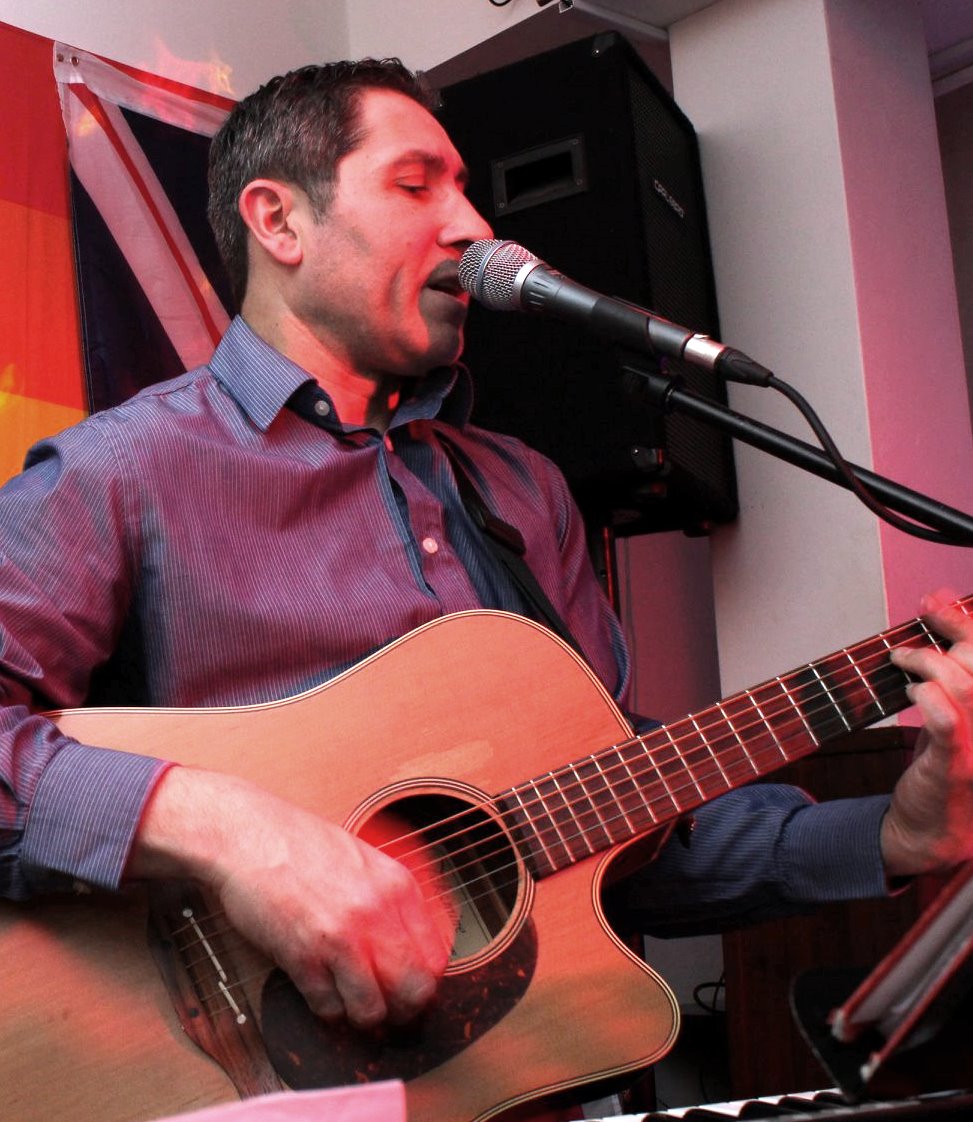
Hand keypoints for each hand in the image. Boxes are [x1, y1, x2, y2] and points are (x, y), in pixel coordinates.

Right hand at [131, 768, 453, 1027]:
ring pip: (371, 1009)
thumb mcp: (365, 859)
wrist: (248, 833)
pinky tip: (322, 993)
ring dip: (362, 1016)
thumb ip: (391, 898)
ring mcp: (338, 935)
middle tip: (389, 1011)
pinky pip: (327, 1006)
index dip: (426, 984)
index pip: (437, 958)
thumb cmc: (300, 843)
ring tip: (352, 1006)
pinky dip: (326, 1010)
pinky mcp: (300, 954)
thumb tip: (412, 944)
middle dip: (403, 1009)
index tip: (412, 989)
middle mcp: (375, 912)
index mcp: (397, 885)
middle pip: (414, 990)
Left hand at [882, 590, 972, 876]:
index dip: (961, 620)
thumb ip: (949, 662)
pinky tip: (912, 694)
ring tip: (902, 664)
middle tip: (907, 647)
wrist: (936, 830)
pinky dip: (926, 698)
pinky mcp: (957, 766)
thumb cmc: (947, 760)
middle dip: (943, 638)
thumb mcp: (954, 708)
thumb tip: (935, 600)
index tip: (931, 602)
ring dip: (926, 663)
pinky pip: (947, 722)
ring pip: (964, 685)